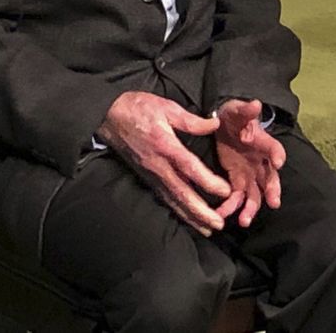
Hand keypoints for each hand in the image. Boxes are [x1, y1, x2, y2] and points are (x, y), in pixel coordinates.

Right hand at [96, 91, 229, 235]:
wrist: (108, 115)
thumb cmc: (138, 108)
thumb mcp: (166, 107)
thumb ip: (191, 120)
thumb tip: (214, 124)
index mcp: (165, 146)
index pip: (190, 168)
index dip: (208, 182)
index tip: (226, 192)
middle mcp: (158, 165)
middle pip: (182, 193)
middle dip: (200, 211)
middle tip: (218, 224)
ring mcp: (150, 173)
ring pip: (172, 200)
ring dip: (190, 216)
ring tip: (207, 229)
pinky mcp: (145, 177)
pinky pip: (163, 197)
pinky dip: (177, 210)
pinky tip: (187, 218)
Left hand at [213, 99, 285, 227]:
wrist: (223, 123)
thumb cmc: (235, 115)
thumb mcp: (238, 110)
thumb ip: (246, 110)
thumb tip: (255, 104)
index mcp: (263, 142)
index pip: (273, 148)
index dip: (277, 154)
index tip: (278, 162)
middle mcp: (260, 161)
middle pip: (270, 178)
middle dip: (272, 191)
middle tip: (273, 202)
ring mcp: (249, 173)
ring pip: (254, 194)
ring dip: (250, 208)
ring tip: (244, 221)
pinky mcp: (236, 180)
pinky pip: (235, 197)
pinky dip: (230, 207)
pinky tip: (221, 215)